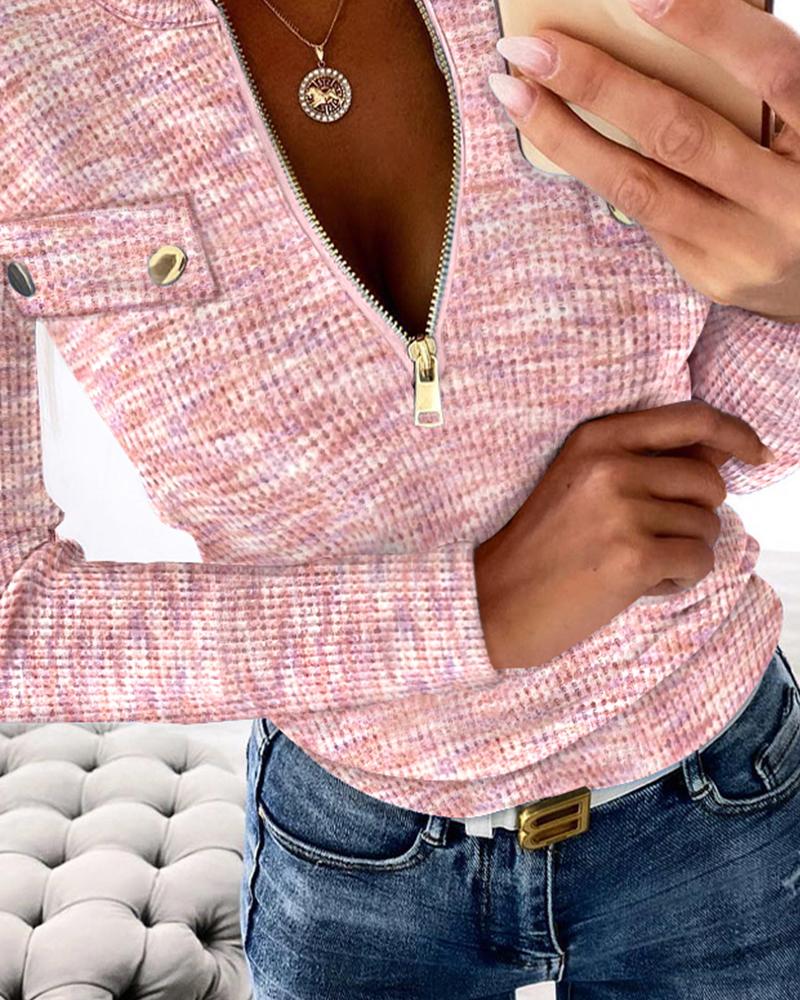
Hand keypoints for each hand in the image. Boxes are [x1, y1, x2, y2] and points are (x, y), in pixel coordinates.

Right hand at [473, 400, 774, 670]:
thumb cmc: (541, 545)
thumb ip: (643, 460)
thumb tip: (720, 450)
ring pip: (707, 526)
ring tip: (635, 563)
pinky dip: (679, 578)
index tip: (757, 454)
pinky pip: (698, 562)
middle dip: (697, 514)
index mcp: (596, 438)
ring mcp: (622, 511)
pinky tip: (640, 584)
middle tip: (655, 537)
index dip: (736, 434)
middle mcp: (610, 466)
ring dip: (684, 551)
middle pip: (707, 481)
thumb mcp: (581, 481)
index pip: (692, 419)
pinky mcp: (633, 558)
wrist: (497, 600)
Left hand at [488, 0, 799, 321]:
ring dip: (567, 137)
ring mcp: (745, 248)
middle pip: (680, 135)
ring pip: (640, 187)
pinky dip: (595, 169)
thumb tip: (675, 22)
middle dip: (597, 84)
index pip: (773, 72)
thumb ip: (763, 81)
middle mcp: (788, 202)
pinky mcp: (711, 276)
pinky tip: (556, 135)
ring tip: (514, 93)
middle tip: (531, 48)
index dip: (707, 28)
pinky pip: (643, 214)